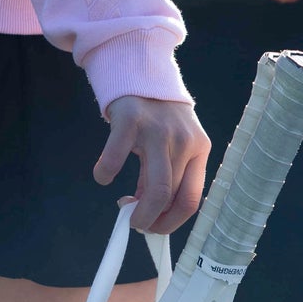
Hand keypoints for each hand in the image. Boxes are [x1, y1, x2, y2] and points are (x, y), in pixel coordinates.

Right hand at [94, 95, 210, 233]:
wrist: (141, 73)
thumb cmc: (158, 119)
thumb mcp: (173, 145)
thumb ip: (166, 176)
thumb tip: (150, 214)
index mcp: (200, 150)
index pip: (192, 200)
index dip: (171, 222)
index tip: (154, 228)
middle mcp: (184, 141)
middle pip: (171, 198)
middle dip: (150, 221)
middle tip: (135, 223)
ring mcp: (158, 130)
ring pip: (155, 189)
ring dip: (136, 211)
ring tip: (124, 208)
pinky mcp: (130, 120)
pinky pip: (116, 159)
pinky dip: (105, 174)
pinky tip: (103, 175)